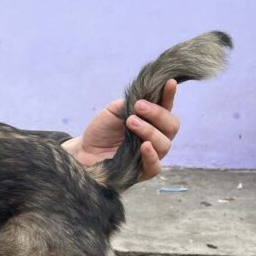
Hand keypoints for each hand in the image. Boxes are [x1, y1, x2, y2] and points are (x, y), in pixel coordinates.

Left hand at [62, 80, 179, 181]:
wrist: (83, 150)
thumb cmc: (101, 130)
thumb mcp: (114, 110)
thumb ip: (131, 102)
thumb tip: (145, 97)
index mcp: (152, 120)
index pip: (167, 107)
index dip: (170, 95)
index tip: (169, 83)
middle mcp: (156, 137)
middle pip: (171, 126)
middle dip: (157, 114)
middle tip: (138, 106)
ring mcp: (151, 155)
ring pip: (164, 144)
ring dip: (149, 130)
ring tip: (130, 122)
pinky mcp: (142, 172)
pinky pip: (155, 167)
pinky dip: (151, 155)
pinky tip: (144, 145)